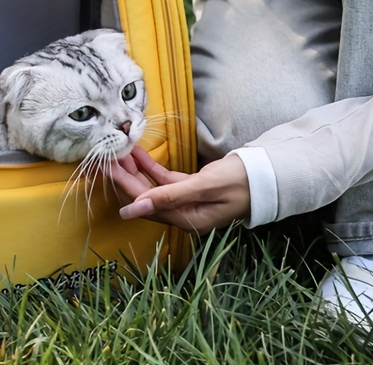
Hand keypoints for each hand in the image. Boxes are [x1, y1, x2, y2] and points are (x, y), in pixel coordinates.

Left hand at [107, 146, 250, 234]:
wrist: (267, 175)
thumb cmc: (239, 180)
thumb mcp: (204, 186)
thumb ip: (169, 196)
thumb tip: (135, 209)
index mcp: (186, 219)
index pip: (145, 204)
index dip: (124, 186)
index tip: (106, 169)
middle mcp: (183, 213)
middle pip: (145, 196)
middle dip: (124, 177)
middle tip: (105, 158)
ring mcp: (187, 200)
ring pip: (152, 187)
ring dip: (135, 170)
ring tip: (118, 152)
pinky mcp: (191, 188)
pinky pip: (164, 179)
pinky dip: (151, 167)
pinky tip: (138, 154)